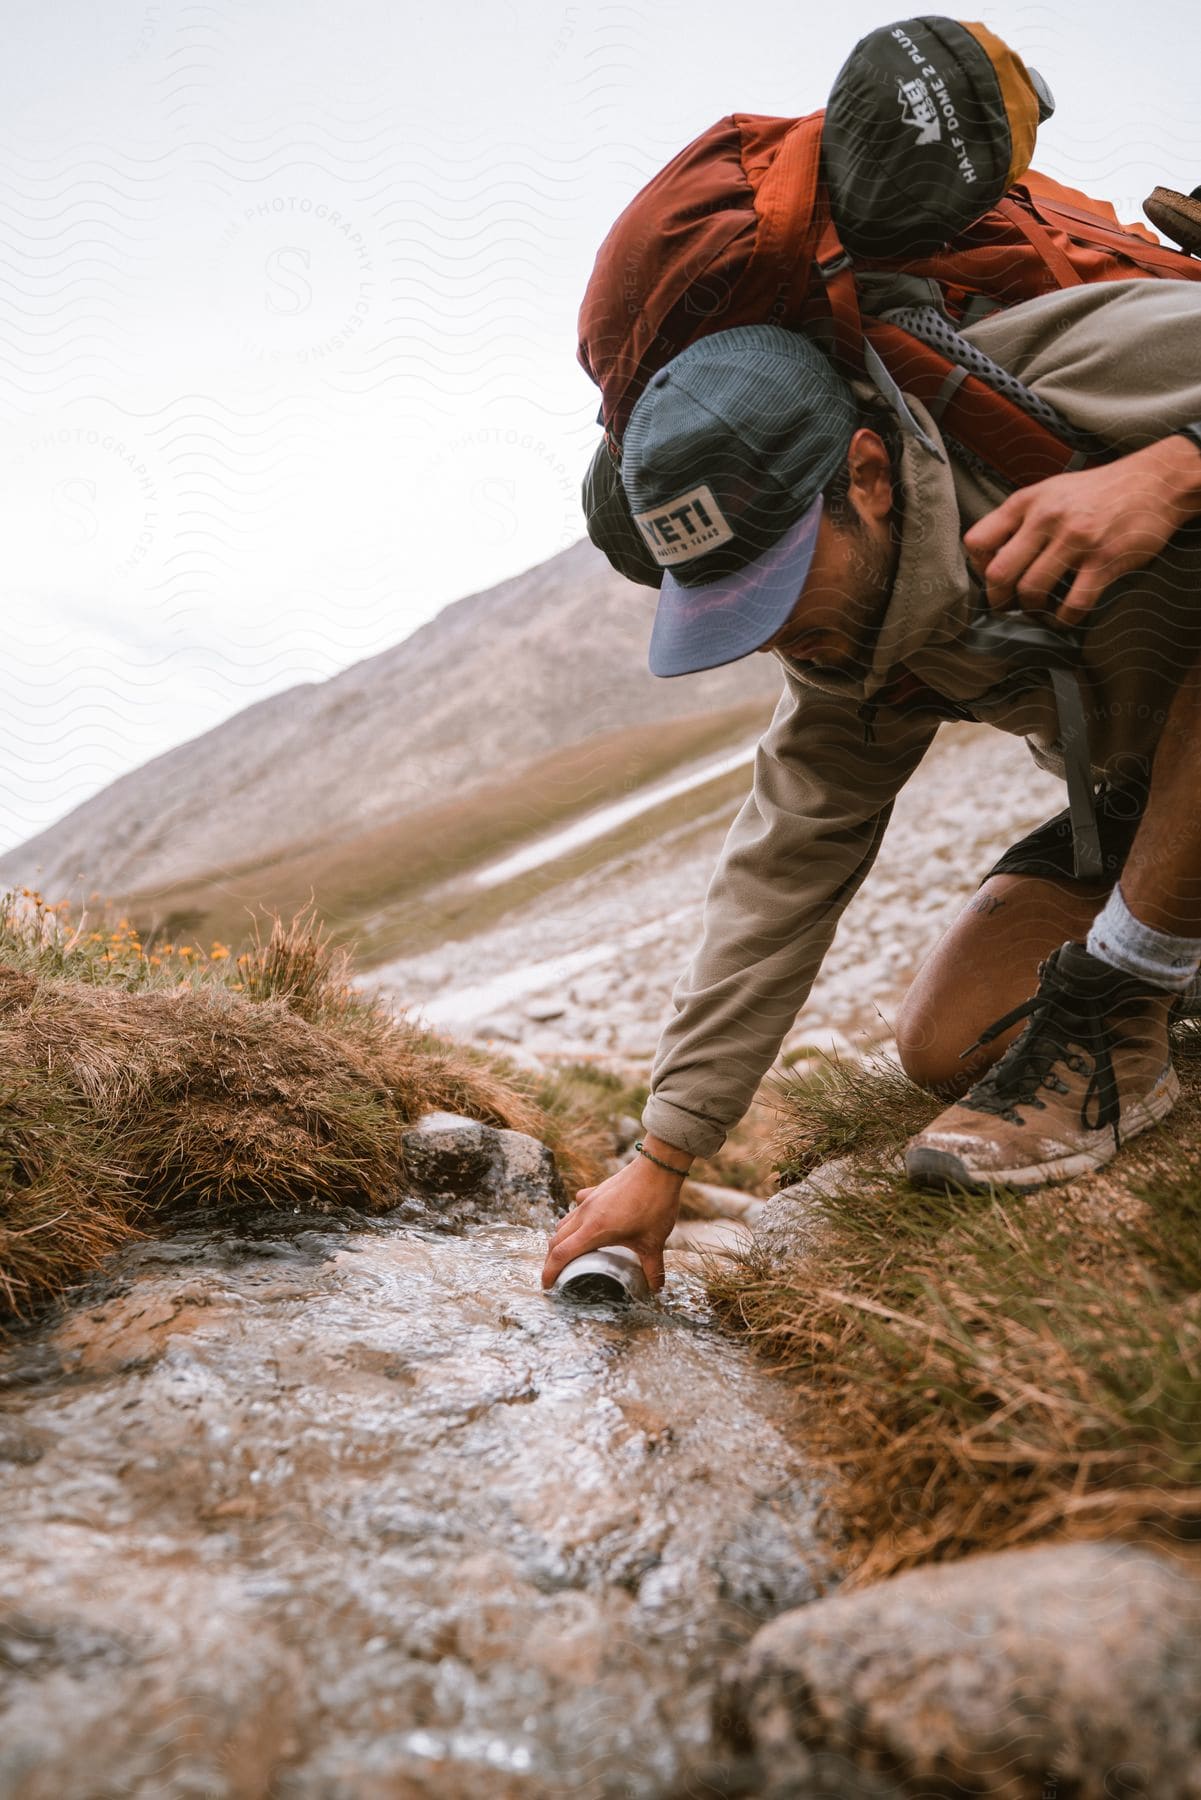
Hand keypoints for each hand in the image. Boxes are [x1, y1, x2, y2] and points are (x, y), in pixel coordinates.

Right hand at [540, 1152, 686, 1293]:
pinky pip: (577, 1207)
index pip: (561, 1254)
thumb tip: (656, 1289)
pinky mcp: (596, 1191)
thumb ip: (653, 1268)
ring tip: (568, 1252)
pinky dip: (575, 1219)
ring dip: (560, 1239)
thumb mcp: (654, 1242)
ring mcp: (589, 1201)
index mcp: (594, 1230)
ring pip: (564, 1223)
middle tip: (556, 1275)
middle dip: (551, 1260)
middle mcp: (585, 1215)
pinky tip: (586, 1223)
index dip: (550, 1272)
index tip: (547, 1285)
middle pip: (556, 1240)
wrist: (657, 1168)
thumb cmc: (655, 1204)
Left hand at [963, 435, 1200, 626]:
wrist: (1153, 482)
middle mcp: (1048, 518)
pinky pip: (1072, 604)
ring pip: (1032, 591)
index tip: (991, 577)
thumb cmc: (1098, 491)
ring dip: (1032, 610)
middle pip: (999, 574)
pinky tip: (1064, 617)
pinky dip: (1064, 619)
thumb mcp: (1051, 491)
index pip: (977, 541)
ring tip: (1039, 610)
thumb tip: (991, 556)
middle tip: (1008, 607)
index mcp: (1027, 501)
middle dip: (999, 599)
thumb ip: (1021, 518)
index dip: (978, 567)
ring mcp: (1076, 540)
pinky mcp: (1103, 561)